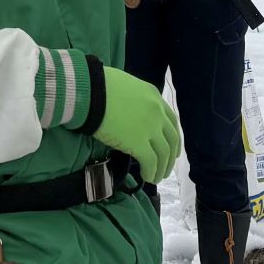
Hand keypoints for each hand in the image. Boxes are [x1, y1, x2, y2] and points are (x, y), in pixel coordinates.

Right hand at [90, 68, 182, 183]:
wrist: (90, 92)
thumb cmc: (99, 85)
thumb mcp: (126, 86)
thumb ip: (135, 99)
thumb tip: (130, 112)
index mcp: (154, 96)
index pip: (171, 121)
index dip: (173, 138)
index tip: (172, 150)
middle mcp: (157, 113)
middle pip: (172, 139)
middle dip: (170, 157)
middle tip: (166, 168)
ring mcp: (150, 129)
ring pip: (164, 154)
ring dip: (162, 168)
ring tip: (156, 178)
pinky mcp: (139, 144)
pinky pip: (150, 162)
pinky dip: (151, 172)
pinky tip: (146, 177)